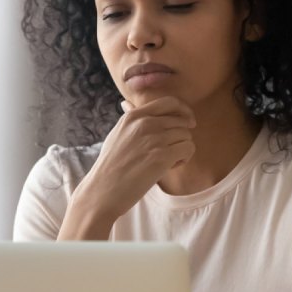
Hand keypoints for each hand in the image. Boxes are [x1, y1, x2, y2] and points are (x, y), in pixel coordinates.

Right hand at [74, 96, 195, 221]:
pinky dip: (184, 158)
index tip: (188, 122)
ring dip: (182, 150)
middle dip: (181, 137)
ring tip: (167, 162)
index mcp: (133, 116)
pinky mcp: (162, 156)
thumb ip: (129, 119)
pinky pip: (188, 148)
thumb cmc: (110, 166)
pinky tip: (170, 167)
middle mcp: (144, 123)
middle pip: (181, 121)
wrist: (103, 190)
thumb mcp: (116, 134)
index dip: (184, 110)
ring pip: (186, 135)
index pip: (169, 102)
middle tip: (169, 152)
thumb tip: (127, 103)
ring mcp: (153, 138)